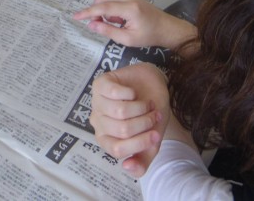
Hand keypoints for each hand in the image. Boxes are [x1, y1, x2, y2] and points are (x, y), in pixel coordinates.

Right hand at [73, 0, 195, 48]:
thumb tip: (91, 25)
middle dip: (95, 12)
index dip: (87, 12)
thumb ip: (108, 31)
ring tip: (114, 25)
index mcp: (129, 8)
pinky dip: (110, 9)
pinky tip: (118, 20)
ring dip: (103, 11)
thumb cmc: (149, 36)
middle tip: (98, 26)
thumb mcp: (128, 39)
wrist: (167, 28)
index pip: (102, 7)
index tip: (75, 17)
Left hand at [90, 63, 169, 177]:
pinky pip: (115, 92)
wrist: (152, 84)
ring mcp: (96, 103)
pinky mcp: (99, 85)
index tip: (157, 134)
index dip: (140, 143)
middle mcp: (98, 123)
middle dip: (145, 122)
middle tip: (154, 115)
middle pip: (122, 129)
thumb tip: (128, 168)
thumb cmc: (149, 113)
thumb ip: (143, 158)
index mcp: (107, 140)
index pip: (117, 149)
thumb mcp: (152, 139)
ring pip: (120, 111)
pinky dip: (131, 93)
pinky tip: (133, 93)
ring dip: (141, 107)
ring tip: (147, 105)